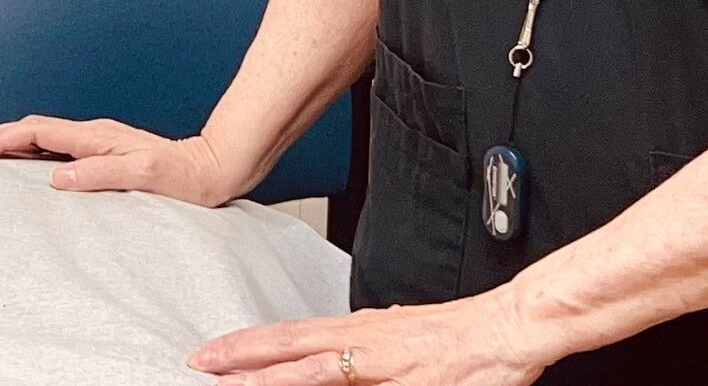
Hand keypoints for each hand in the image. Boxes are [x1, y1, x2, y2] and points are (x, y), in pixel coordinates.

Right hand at [0, 115, 246, 206]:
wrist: (214, 169)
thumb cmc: (184, 177)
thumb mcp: (145, 176)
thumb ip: (100, 174)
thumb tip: (57, 177)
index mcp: (96, 137)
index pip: (37, 134)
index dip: (1, 140)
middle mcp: (94, 134)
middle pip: (32, 128)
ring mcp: (99, 141)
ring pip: (42, 135)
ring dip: (9, 140)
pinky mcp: (105, 152)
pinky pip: (56, 146)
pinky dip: (30, 149)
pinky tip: (26, 161)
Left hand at [189, 290, 558, 385]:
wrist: (510, 327)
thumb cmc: (465, 337)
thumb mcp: (408, 336)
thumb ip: (376, 343)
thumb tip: (354, 349)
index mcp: (363, 330)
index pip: (293, 335)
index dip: (250, 344)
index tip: (214, 352)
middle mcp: (364, 340)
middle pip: (289, 346)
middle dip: (239, 357)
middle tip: (197, 362)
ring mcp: (382, 361)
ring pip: (312, 369)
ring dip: (267, 378)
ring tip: (227, 383)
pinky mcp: (404, 380)